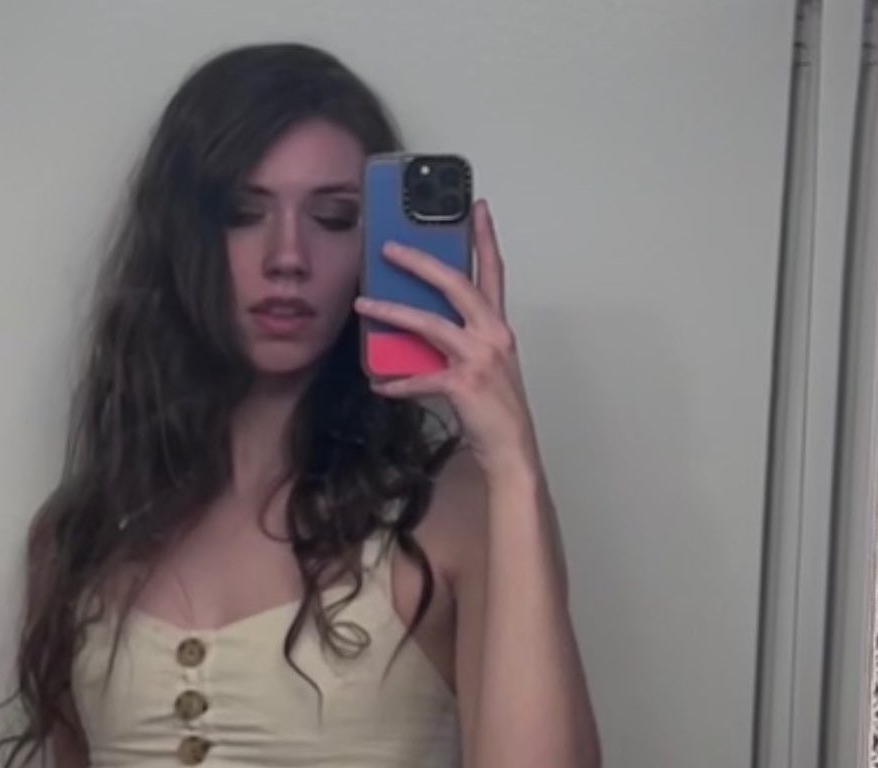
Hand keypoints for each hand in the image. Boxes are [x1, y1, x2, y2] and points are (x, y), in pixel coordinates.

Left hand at [353, 200, 539, 477]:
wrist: (512, 451)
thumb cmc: (497, 412)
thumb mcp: (482, 367)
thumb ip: (458, 343)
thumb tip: (418, 333)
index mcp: (498, 328)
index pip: (493, 272)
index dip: (485, 237)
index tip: (476, 207)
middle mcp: (492, 336)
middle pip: (455, 284)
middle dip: (421, 262)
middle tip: (390, 246)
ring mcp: (479, 359)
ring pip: (429, 324)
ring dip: (392, 312)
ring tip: (364, 303)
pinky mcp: (463, 385)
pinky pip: (421, 378)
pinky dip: (397, 382)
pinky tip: (379, 383)